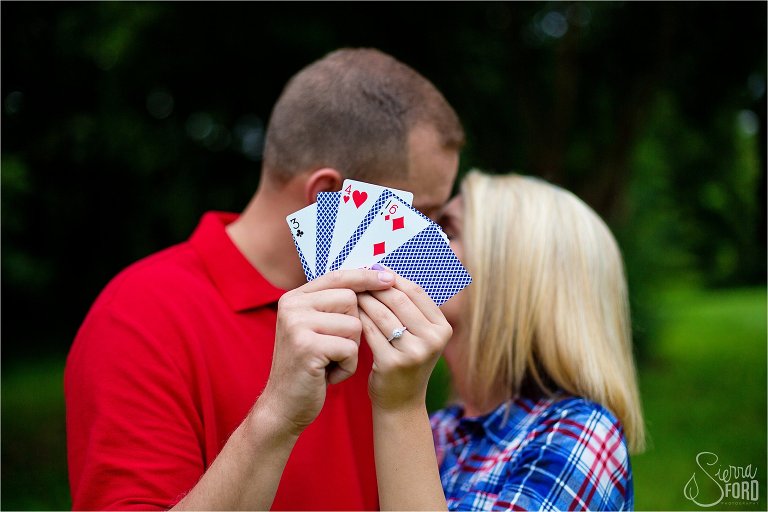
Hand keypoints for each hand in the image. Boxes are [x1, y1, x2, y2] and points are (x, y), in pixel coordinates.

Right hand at [258, 269, 395, 435]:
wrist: (284, 406)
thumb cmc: (310, 367)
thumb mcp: (317, 329)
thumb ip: (334, 305)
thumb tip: (374, 277)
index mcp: (295, 298)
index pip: (337, 276)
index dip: (364, 277)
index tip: (389, 278)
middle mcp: (292, 306)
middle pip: (350, 299)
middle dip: (355, 326)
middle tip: (335, 348)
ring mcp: (297, 325)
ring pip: (354, 324)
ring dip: (352, 349)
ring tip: (331, 362)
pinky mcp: (307, 347)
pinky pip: (350, 348)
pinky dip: (347, 366)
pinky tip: (329, 375)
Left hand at [357, 273, 452, 411]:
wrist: (400, 403)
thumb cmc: (406, 362)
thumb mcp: (419, 336)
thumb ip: (410, 308)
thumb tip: (385, 270)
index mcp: (443, 328)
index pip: (416, 292)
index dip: (394, 278)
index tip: (375, 270)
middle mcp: (433, 340)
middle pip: (399, 300)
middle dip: (375, 286)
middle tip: (357, 278)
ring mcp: (414, 353)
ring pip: (382, 313)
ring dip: (364, 300)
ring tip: (350, 292)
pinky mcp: (392, 363)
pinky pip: (370, 331)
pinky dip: (358, 318)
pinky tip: (348, 313)